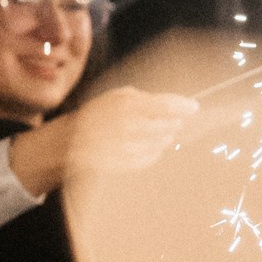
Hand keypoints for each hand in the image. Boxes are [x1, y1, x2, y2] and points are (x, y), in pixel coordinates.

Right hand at [10, 88, 197, 197]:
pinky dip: (153, 152)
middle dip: (173, 123)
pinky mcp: (126, 164)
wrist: (68, 142)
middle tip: (173, 122)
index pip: (166, 106)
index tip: (194, 108)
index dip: (183, 106)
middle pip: (168, 127)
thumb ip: (146, 99)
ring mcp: (128, 148)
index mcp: (127, 105)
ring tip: (154, 133)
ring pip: (162, 144)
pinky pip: (151, 158)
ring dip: (163, 138)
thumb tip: (176, 105)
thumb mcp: (118, 97)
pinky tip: (145, 146)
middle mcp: (129, 127)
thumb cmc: (96, 114)